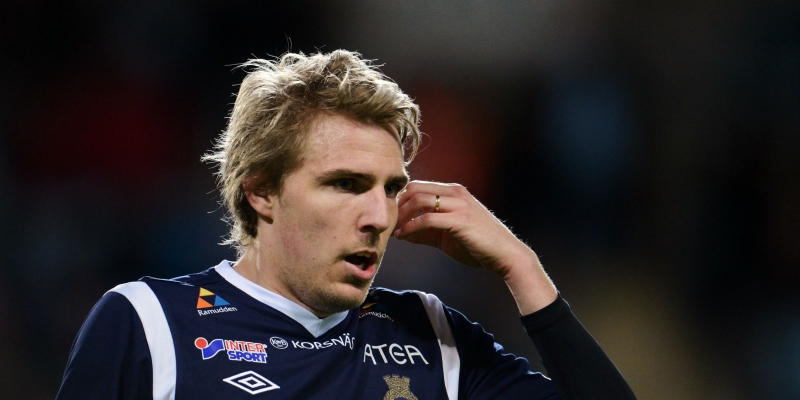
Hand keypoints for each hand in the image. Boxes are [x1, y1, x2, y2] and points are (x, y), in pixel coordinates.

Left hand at [393, 181, 557, 313]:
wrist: (505, 255)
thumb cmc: (479, 245)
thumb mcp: (448, 236)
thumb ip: (426, 231)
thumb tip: (403, 233)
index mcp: (454, 192)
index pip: (418, 186)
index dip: (401, 200)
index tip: (391, 216)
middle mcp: (456, 193)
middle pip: (415, 189)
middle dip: (398, 205)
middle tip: (389, 222)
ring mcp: (459, 204)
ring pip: (420, 201)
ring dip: (402, 216)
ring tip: (394, 230)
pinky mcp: (460, 220)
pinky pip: (427, 219)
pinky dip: (411, 227)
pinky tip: (403, 236)